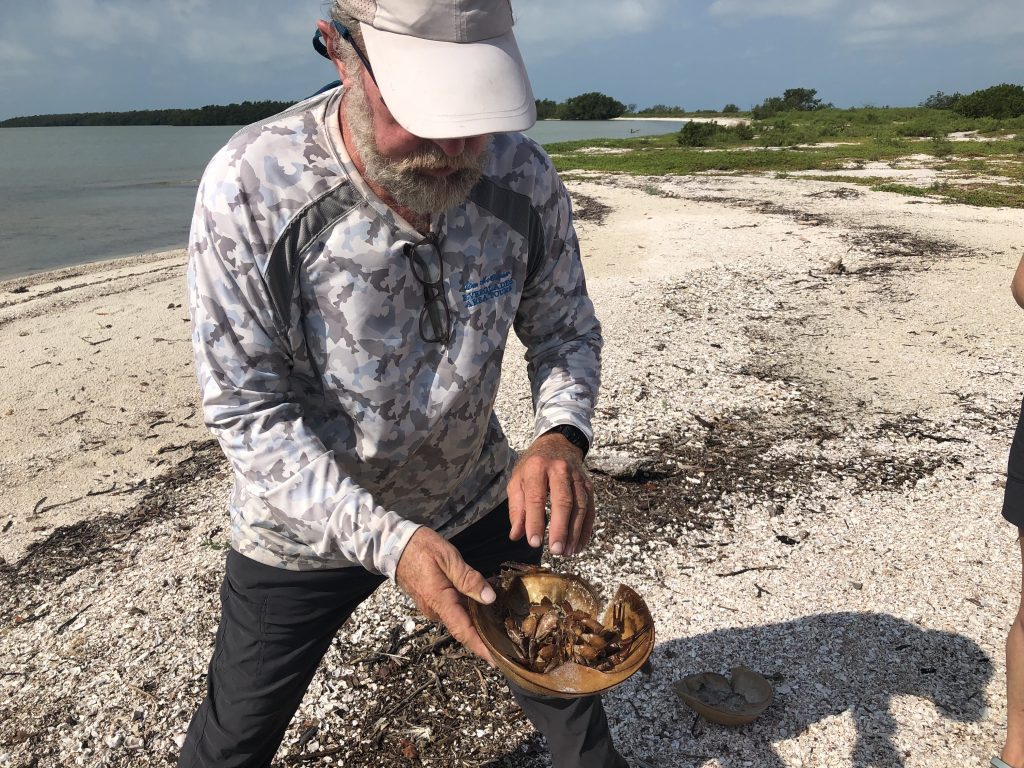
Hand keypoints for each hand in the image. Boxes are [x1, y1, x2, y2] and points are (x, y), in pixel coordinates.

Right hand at [395, 527, 496, 663]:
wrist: (394, 545)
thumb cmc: (422, 548)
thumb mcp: (449, 558)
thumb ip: (469, 579)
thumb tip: (490, 599)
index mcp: (440, 601)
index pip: (463, 631)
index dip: (480, 647)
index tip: (496, 660)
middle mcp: (435, 610)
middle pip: (463, 628)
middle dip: (484, 635)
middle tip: (508, 639)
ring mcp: (431, 607)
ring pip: (459, 619)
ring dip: (477, 621)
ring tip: (501, 621)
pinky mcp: (431, 601)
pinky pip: (453, 610)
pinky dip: (468, 610)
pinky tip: (482, 603)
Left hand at [507, 431, 594, 556]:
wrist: (557, 443)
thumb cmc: (532, 466)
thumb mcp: (517, 481)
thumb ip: (516, 508)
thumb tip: (516, 535)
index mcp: (537, 468)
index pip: (536, 498)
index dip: (536, 522)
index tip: (534, 543)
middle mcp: (560, 470)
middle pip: (563, 502)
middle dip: (560, 528)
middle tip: (555, 551)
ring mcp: (577, 477)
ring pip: (580, 507)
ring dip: (575, 532)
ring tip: (567, 552)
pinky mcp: (588, 485)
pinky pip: (590, 509)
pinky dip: (586, 529)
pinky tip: (579, 545)